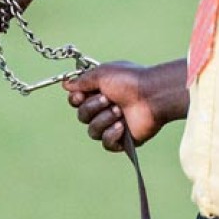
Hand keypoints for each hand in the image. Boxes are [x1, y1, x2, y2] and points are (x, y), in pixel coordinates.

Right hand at [64, 58, 187, 151]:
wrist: (152, 95)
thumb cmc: (129, 80)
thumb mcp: (102, 74)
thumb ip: (82, 81)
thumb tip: (66, 85)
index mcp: (99, 92)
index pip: (76, 101)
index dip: (76, 99)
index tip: (81, 94)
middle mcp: (104, 108)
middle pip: (81, 116)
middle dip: (93, 107)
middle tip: (109, 99)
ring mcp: (113, 124)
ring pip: (92, 131)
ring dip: (104, 119)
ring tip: (119, 111)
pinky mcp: (123, 139)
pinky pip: (106, 143)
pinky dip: (112, 134)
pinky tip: (122, 126)